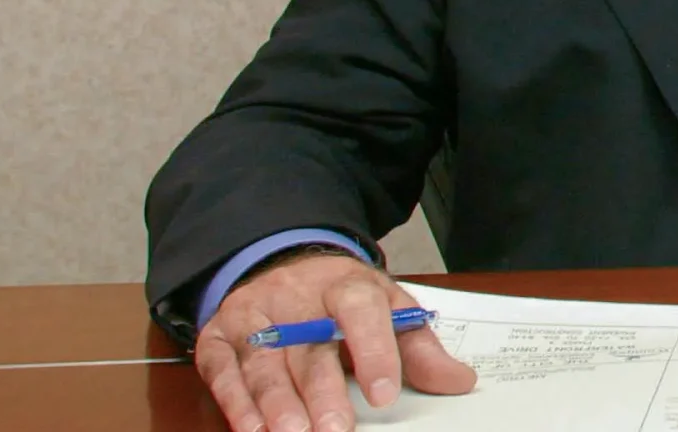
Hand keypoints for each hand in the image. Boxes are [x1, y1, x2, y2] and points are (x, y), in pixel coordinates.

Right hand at [194, 250, 473, 431]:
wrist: (280, 262)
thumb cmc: (341, 298)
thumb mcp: (387, 307)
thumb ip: (419, 347)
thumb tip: (460, 382)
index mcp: (346, 284)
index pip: (361, 311)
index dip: (373, 351)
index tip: (384, 393)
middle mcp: (295, 298)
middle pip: (309, 348)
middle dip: (322, 394)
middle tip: (337, 430)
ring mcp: (252, 316)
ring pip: (264, 363)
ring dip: (277, 405)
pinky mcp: (218, 338)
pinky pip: (224, 372)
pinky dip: (237, 403)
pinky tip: (253, 428)